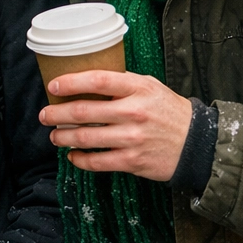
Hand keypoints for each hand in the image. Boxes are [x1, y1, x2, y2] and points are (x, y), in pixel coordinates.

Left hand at [40, 70, 193, 182]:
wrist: (197, 142)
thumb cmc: (168, 111)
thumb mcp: (150, 87)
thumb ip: (121, 84)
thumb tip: (85, 81)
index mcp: (137, 88)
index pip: (97, 81)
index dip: (70, 82)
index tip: (53, 86)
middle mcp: (134, 112)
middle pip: (84, 111)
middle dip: (57, 114)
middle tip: (45, 115)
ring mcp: (132, 138)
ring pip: (86, 138)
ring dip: (63, 137)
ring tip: (54, 136)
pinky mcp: (133, 161)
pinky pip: (97, 162)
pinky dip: (79, 159)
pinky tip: (72, 155)